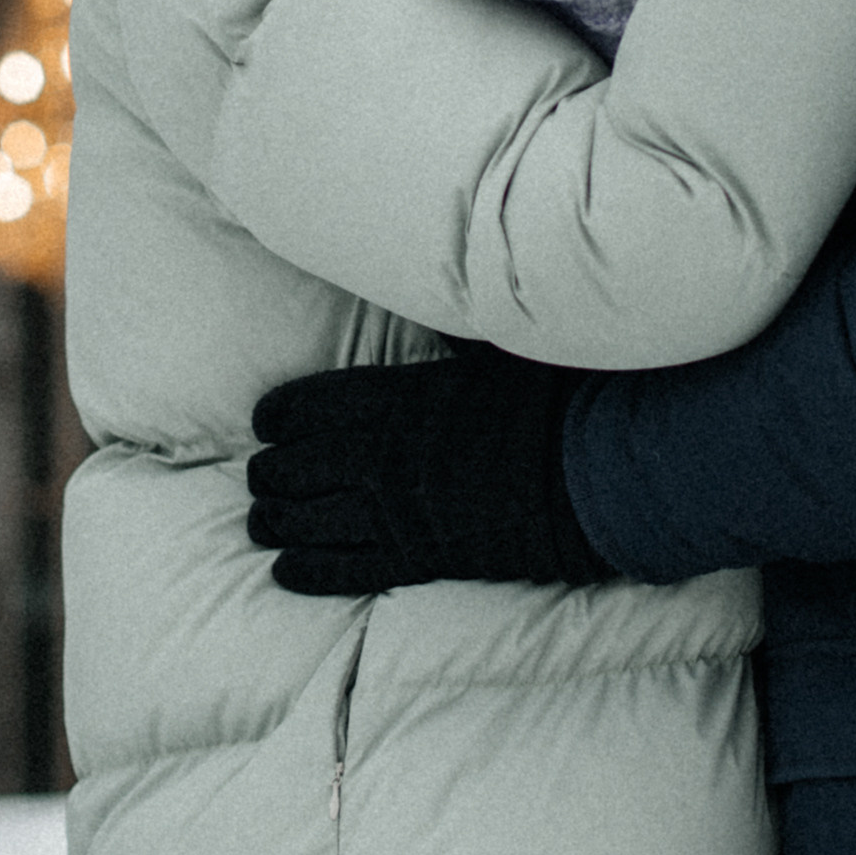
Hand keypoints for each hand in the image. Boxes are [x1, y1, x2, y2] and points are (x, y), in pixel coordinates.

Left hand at [246, 349, 605, 594]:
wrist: (592, 481)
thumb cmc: (551, 405)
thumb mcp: (498, 349)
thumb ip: (456, 326)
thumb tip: (443, 283)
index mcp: (397, 399)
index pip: (309, 406)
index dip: (278, 416)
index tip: (266, 422)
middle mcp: (383, 457)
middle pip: (297, 467)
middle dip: (271, 472)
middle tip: (262, 475)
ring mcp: (397, 512)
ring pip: (309, 521)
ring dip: (277, 521)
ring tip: (263, 521)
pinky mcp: (418, 558)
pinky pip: (345, 569)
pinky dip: (309, 570)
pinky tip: (286, 570)